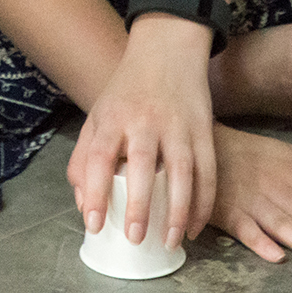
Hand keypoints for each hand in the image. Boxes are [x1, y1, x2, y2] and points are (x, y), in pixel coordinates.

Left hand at [67, 16, 216, 251]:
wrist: (167, 51)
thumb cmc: (127, 92)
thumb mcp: (97, 116)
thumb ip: (84, 159)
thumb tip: (83, 206)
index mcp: (112, 117)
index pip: (99, 157)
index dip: (94, 192)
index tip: (93, 224)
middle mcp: (145, 119)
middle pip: (142, 164)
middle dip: (139, 204)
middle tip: (134, 237)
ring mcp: (178, 124)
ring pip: (182, 170)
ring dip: (178, 210)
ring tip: (170, 241)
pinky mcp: (204, 129)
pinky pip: (208, 171)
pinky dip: (205, 202)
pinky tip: (195, 226)